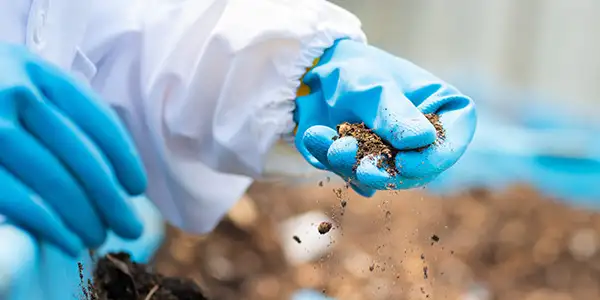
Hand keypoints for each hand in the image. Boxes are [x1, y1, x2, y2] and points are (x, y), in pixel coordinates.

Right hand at [0, 43, 146, 255]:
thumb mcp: (21, 81)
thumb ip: (60, 110)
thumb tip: (115, 176)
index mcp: (36, 69)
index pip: (96, 119)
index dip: (123, 158)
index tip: (137, 187)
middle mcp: (13, 91)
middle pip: (80, 154)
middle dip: (111, 198)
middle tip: (130, 227)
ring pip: (53, 178)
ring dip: (84, 216)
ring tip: (100, 238)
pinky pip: (16, 198)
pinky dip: (50, 225)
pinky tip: (69, 241)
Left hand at [294, 39, 475, 194]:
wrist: (313, 71)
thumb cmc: (353, 71)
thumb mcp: (375, 88)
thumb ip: (395, 114)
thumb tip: (424, 140)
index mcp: (442, 109)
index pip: (454, 140)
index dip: (433, 159)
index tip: (403, 163)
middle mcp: (423, 136)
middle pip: (419, 171)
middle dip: (384, 171)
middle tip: (355, 165)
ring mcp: (396, 154)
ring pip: (384, 178)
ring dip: (351, 165)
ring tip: (326, 140)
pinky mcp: (368, 165)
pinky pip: (356, 179)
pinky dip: (335, 164)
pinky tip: (316, 136)